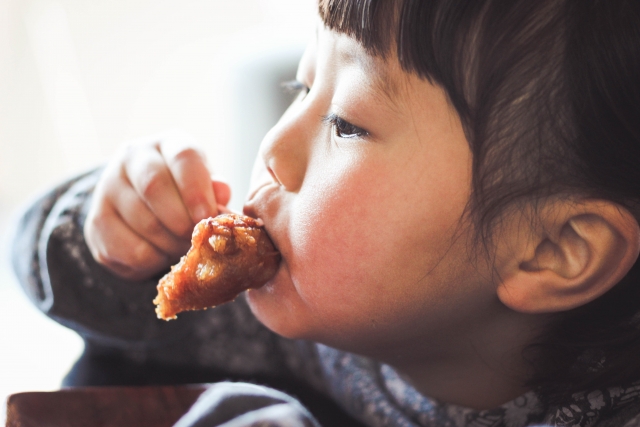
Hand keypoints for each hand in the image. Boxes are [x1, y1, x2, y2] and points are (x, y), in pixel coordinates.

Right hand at [84, 130, 230, 280]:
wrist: (144, 210)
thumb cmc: (186, 197)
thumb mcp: (206, 188)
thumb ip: (214, 192)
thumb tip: (221, 194)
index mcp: (169, 144)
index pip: (183, 157)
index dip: (196, 189)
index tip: (207, 216)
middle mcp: (133, 157)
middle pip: (155, 186)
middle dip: (181, 220)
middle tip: (195, 239)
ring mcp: (109, 186)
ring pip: (143, 221)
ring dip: (170, 244)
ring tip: (181, 248)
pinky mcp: (97, 220)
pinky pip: (127, 248)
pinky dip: (151, 261)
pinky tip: (160, 255)